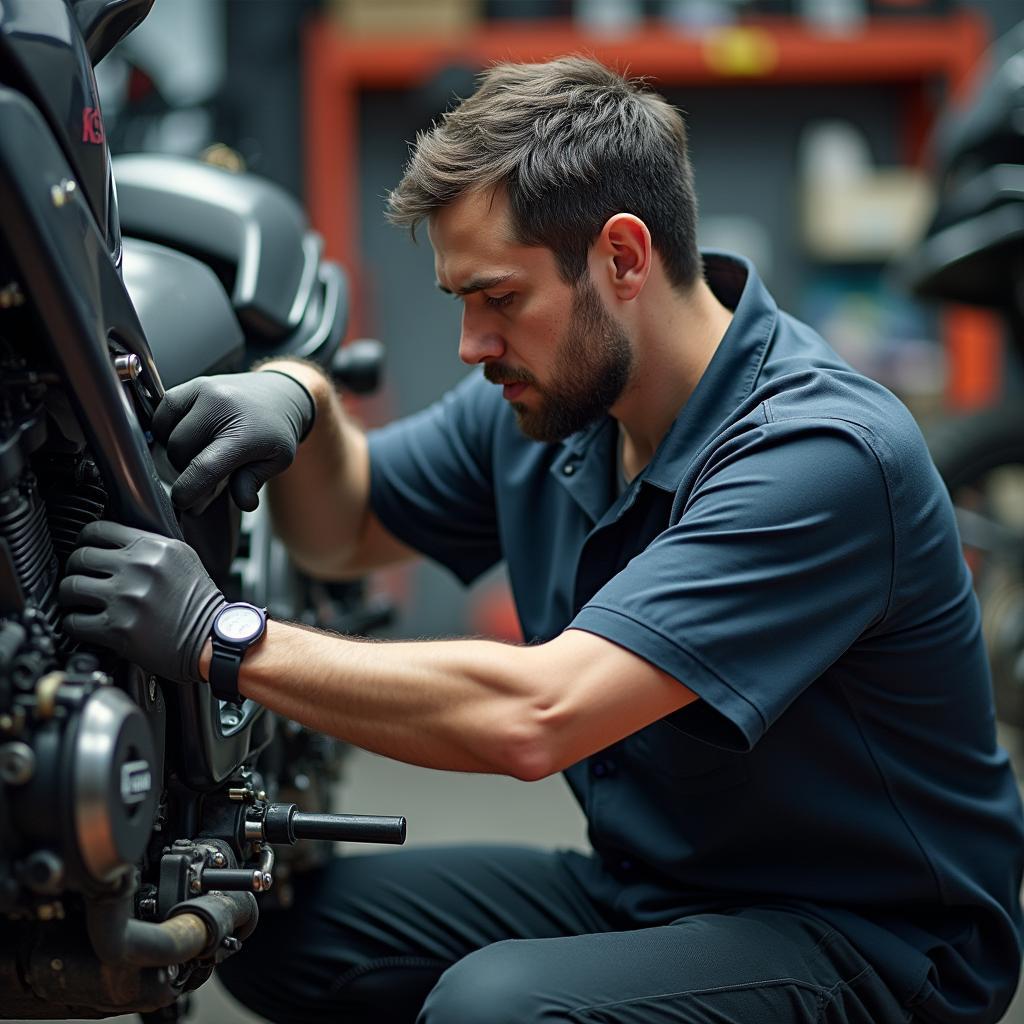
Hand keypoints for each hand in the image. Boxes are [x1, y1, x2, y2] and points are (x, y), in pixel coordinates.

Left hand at [58, 521, 225, 683]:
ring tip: (80, 602)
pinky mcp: (117, 629)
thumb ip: (150, 546)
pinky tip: (86, 622)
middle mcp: (139, 569)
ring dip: (70, 596)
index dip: (86, 541)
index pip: (98, 530)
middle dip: (76, 569)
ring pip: (71, 587)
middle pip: (80, 557)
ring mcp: (126, 599)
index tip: (87, 550)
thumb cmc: (200, 603)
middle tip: (82, 578)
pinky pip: (74, 621)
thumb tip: (116, 541)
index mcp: (154, 548)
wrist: (211, 640)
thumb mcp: (183, 558)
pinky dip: (74, 623)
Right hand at [152, 370, 315, 512]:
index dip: (188, 489)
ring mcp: (203, 391)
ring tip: (199, 451)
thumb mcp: (277, 460)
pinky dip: (167, 429)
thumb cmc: (275, 430)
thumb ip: (254, 482)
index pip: (205, 466)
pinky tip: (188, 435)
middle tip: (205, 472)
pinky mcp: (191, 384)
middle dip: (185, 468)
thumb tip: (242, 502)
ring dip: (175, 448)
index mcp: (244, 433)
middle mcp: (221, 406)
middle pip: (179, 451)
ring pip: (165, 432)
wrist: (280, 392)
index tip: (182, 501)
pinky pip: (163, 414)